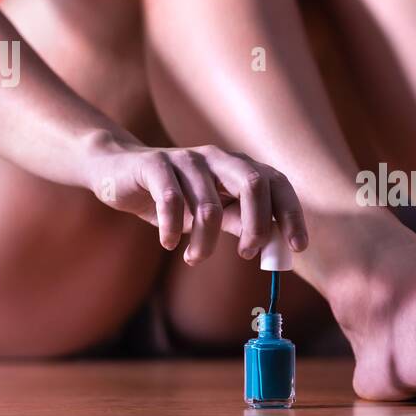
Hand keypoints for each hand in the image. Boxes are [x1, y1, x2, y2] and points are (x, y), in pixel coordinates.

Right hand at [84, 137, 306, 264]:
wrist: (117, 172)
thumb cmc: (172, 195)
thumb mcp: (211, 210)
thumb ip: (239, 222)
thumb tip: (271, 246)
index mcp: (237, 167)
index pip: (277, 183)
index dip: (291, 213)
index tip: (297, 247)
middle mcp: (217, 159)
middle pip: (253, 184)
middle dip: (256, 225)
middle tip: (247, 253)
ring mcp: (186, 159)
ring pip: (209, 205)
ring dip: (205, 242)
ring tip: (193, 257)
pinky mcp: (154, 165)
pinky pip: (171, 200)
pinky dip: (173, 229)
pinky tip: (170, 243)